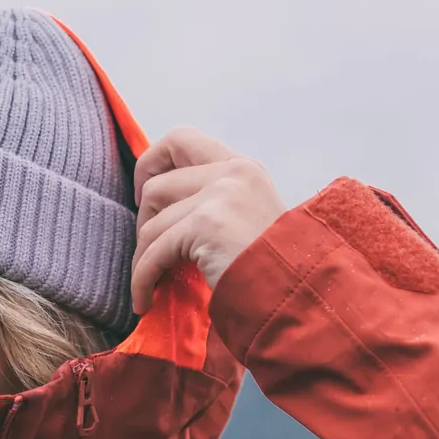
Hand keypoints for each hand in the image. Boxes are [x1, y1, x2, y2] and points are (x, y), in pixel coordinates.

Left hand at [130, 128, 286, 310]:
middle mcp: (232, 174)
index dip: (151, 162)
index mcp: (242, 167)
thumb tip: (157, 200)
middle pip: (156, 185)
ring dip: (143, 257)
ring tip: (148, 282)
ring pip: (152, 223)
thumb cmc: (271, 266)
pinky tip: (144, 300)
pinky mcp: (206, 225)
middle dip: (143, 221)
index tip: (144, 196)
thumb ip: (214, 200)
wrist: (296, 291)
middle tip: (149, 248)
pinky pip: (154, 252)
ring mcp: (219, 196)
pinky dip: (142, 278)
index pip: (181, 139)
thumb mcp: (248, 216)